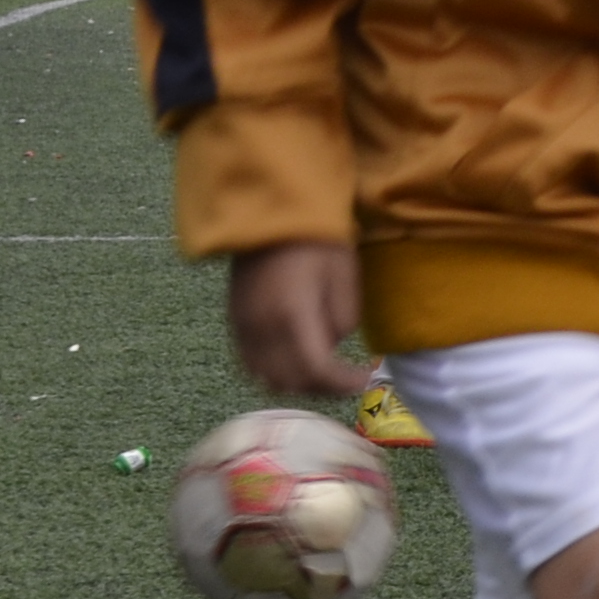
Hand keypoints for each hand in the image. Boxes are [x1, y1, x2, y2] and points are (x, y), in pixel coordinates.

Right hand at [226, 241, 366, 397]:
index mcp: (291, 315)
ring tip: (323, 370)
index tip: (364, 377)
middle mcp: (260, 328)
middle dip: (323, 387)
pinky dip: (274, 371)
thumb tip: (331, 347)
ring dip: (297, 383)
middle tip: (347, 377)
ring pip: (266, 378)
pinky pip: (251, 362)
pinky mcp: (234, 320)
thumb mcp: (344, 278)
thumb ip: (342, 323)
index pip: (316, 370)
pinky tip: (296, 358)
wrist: (271, 212)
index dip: (343, 382)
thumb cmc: (317, 239)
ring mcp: (242, 326)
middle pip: (289, 382)